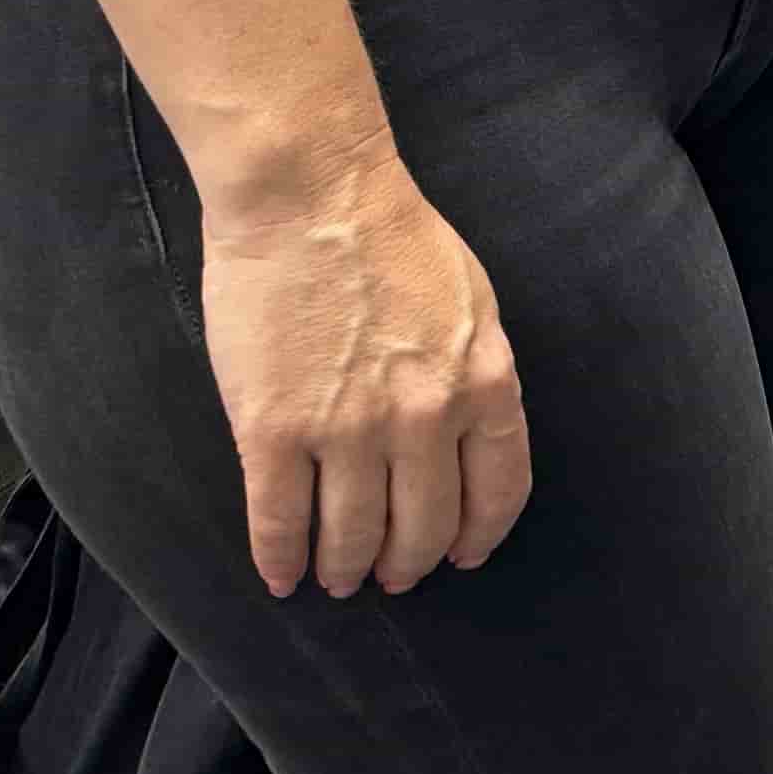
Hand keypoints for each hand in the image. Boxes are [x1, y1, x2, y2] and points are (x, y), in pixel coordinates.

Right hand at [198, 138, 530, 597]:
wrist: (311, 194)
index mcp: (484, 382)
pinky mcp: (274, 430)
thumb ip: (475, 373)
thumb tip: (468, 437)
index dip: (477, 537)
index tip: (461, 558)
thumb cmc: (392, 235)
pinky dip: (280, 561)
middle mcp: (425, 418)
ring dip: (345, 570)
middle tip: (389, 577)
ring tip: (337, 580)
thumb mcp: (472, 302)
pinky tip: (281, 575)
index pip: (498, 492)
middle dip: (407, 565)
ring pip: (352, 538)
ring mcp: (348, 429)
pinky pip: (280, 522)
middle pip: (423, 529)